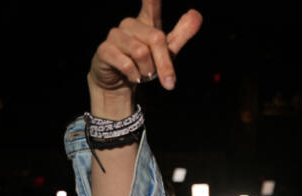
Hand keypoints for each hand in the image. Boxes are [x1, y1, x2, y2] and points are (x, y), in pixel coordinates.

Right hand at [88, 0, 202, 97]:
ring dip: (148, 71)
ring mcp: (115, 35)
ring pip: (141, 52)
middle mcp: (130, 24)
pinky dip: (135, 76)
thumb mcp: (168, 49)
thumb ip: (182, 33)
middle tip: (166, 79)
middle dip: (164, 64)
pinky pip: (127, 64)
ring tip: (143, 74)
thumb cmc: (146, 62)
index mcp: (146, 22)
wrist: (120, 81)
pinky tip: (132, 76)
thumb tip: (196, 14)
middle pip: (156, 38)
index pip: (151, 2)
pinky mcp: (104, 50)